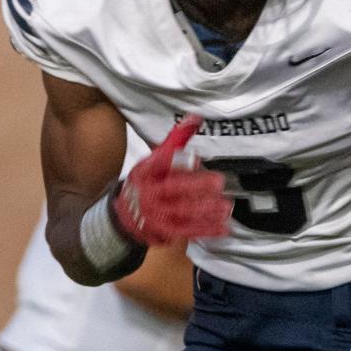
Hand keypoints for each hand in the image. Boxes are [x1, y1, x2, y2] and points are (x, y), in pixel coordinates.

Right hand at [113, 115, 231, 244]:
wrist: (124, 216)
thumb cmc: (145, 183)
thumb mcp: (153, 160)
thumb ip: (176, 140)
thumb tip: (196, 117)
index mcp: (146, 172)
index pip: (160, 164)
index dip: (177, 161)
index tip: (195, 158)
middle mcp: (150, 193)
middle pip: (173, 189)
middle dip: (196, 187)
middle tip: (218, 182)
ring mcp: (157, 215)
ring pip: (183, 213)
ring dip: (206, 211)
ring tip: (225, 207)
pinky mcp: (166, 232)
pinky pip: (188, 231)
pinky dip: (207, 230)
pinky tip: (223, 227)